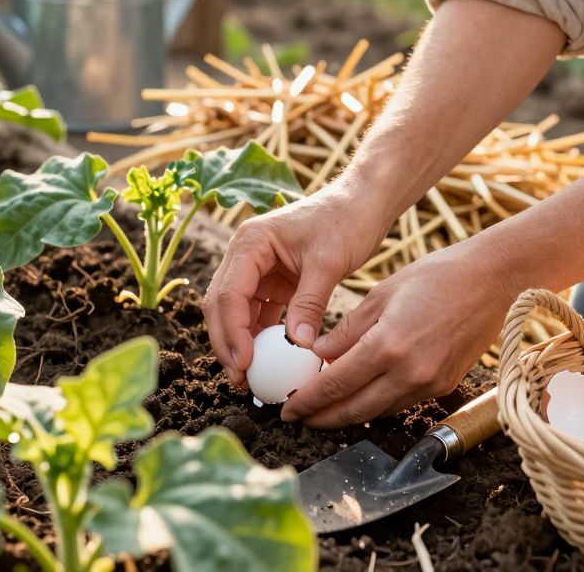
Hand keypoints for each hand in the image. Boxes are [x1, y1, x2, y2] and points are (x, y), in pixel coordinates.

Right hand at [203, 183, 389, 387]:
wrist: (362, 203)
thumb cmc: (345, 221)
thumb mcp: (328, 263)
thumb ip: (309, 303)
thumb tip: (298, 347)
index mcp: (250, 242)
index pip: (229, 294)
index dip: (233, 333)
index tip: (245, 365)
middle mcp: (245, 254)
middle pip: (222, 305)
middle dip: (227, 344)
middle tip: (240, 380)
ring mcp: (256, 268)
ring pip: (235, 312)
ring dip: (240, 343)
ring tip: (251, 378)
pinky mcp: (272, 281)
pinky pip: (258, 313)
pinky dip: (260, 336)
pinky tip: (271, 360)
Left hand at [280, 238, 516, 427]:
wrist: (492, 280)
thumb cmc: (435, 277)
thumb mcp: (381, 295)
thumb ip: (346, 331)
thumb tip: (315, 355)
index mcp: (387, 345)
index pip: (335, 385)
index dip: (308, 401)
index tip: (288, 409)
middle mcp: (409, 372)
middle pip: (355, 409)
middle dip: (322, 418)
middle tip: (298, 418)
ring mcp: (430, 383)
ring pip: (378, 412)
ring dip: (348, 414)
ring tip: (323, 410)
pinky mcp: (444, 386)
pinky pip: (400, 403)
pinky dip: (376, 404)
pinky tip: (360, 396)